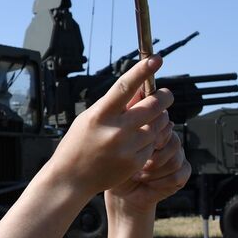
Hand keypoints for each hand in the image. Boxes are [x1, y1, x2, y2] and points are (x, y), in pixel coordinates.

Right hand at [53, 57, 176, 197]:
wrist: (71, 178)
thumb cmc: (78, 144)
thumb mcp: (91, 118)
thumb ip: (116, 105)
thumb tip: (141, 90)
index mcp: (100, 115)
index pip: (125, 87)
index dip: (142, 71)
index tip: (156, 59)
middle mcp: (116, 130)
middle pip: (153, 106)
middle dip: (164, 98)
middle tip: (165, 95)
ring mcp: (127, 148)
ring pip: (157, 126)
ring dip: (156, 120)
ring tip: (144, 123)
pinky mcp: (135, 162)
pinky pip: (153, 145)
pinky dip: (149, 141)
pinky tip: (134, 144)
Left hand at [107, 124, 190, 209]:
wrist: (124, 191)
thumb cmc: (120, 167)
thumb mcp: (125, 150)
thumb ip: (138, 136)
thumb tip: (151, 128)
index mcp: (159, 131)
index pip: (166, 128)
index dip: (155, 139)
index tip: (141, 150)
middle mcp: (171, 142)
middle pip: (174, 144)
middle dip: (153, 159)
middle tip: (137, 167)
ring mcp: (179, 157)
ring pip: (175, 162)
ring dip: (154, 172)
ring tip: (139, 176)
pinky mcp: (183, 174)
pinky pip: (177, 176)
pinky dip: (161, 181)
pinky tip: (149, 183)